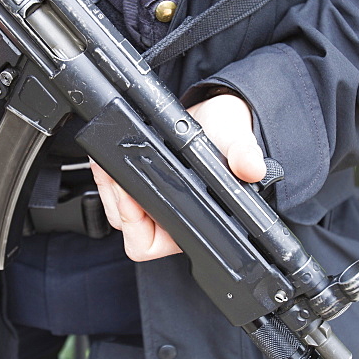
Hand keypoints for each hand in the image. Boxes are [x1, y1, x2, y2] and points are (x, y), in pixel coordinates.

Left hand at [91, 92, 265, 260]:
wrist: (217, 115)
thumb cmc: (229, 136)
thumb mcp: (239, 142)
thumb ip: (244, 155)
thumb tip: (251, 169)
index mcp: (195, 222)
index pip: (153, 244)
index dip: (137, 226)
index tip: (131, 199)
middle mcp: (172, 219)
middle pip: (129, 229)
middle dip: (117, 202)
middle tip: (116, 177)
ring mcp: (153, 204)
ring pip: (116, 212)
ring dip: (109, 188)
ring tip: (110, 163)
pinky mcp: (139, 187)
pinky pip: (113, 193)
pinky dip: (107, 177)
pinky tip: (110, 160)